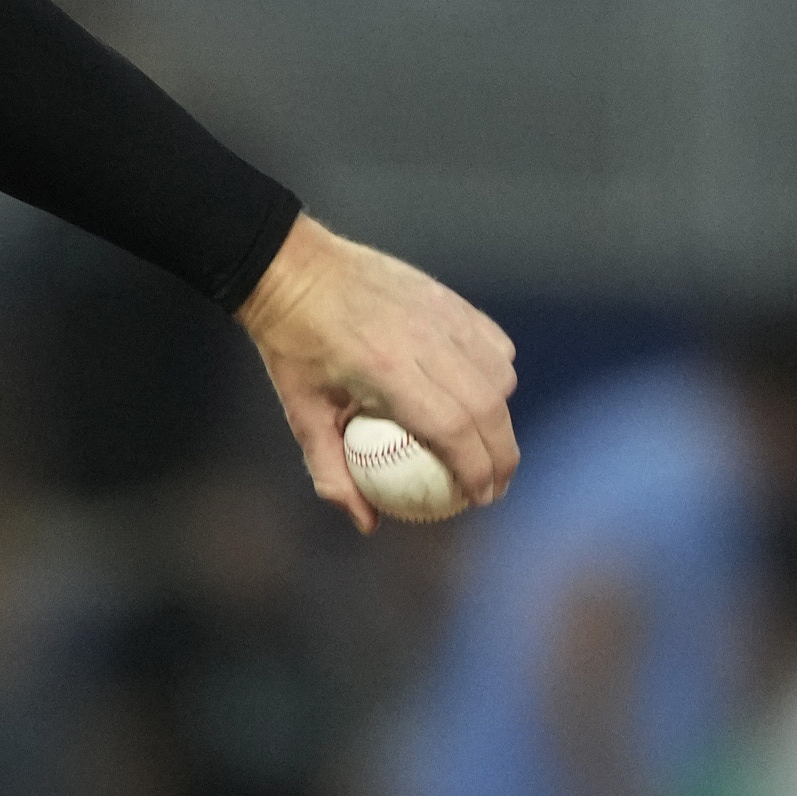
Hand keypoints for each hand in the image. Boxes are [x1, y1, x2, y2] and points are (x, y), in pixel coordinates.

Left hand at [237, 212, 517, 529]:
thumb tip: (367, 523)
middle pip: (488, 408)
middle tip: (496, 487)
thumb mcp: (301, 415)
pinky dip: (497, 375)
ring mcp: (442, 315)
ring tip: (491, 448)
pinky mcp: (450, 299)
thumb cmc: (294, 349)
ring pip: (499, 374)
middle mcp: (424, 342)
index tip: (479, 498)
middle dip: (502, 456)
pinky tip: (484, 398)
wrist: (296, 272)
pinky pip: (492, 343)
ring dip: (502, 417)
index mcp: (386, 372)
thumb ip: (332, 472)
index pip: (453, 429)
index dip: (476, 469)